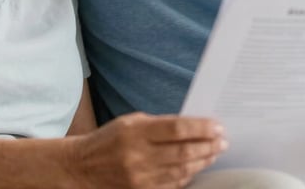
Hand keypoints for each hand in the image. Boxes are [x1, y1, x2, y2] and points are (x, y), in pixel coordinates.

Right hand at [67, 112, 226, 188]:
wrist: (81, 168)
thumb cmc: (109, 140)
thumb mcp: (130, 122)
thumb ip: (159, 124)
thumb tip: (191, 126)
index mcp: (136, 132)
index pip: (177, 129)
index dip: (201, 128)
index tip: (217, 126)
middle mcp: (139, 156)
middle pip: (184, 151)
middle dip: (209, 145)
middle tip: (223, 141)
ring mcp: (141, 177)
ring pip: (183, 170)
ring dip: (203, 161)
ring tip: (214, 153)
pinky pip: (173, 185)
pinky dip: (188, 176)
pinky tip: (196, 167)